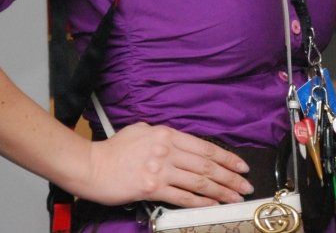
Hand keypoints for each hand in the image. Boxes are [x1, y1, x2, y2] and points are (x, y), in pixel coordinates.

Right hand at [81, 123, 253, 207]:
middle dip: (230, 177)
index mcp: (167, 134)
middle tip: (245, 185)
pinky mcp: (151, 188)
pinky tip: (213, 205)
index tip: (241, 166)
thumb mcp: (142, 130)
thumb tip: (181, 145)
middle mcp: (167, 150)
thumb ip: (164, 136)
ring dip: (221, 191)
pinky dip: (200, 202)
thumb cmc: (114, 149)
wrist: (90, 166)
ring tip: (235, 197)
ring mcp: (159, 169)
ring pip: (198, 181)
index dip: (227, 158)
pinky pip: (182, 196)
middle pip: (206, 165)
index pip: (205, 147)